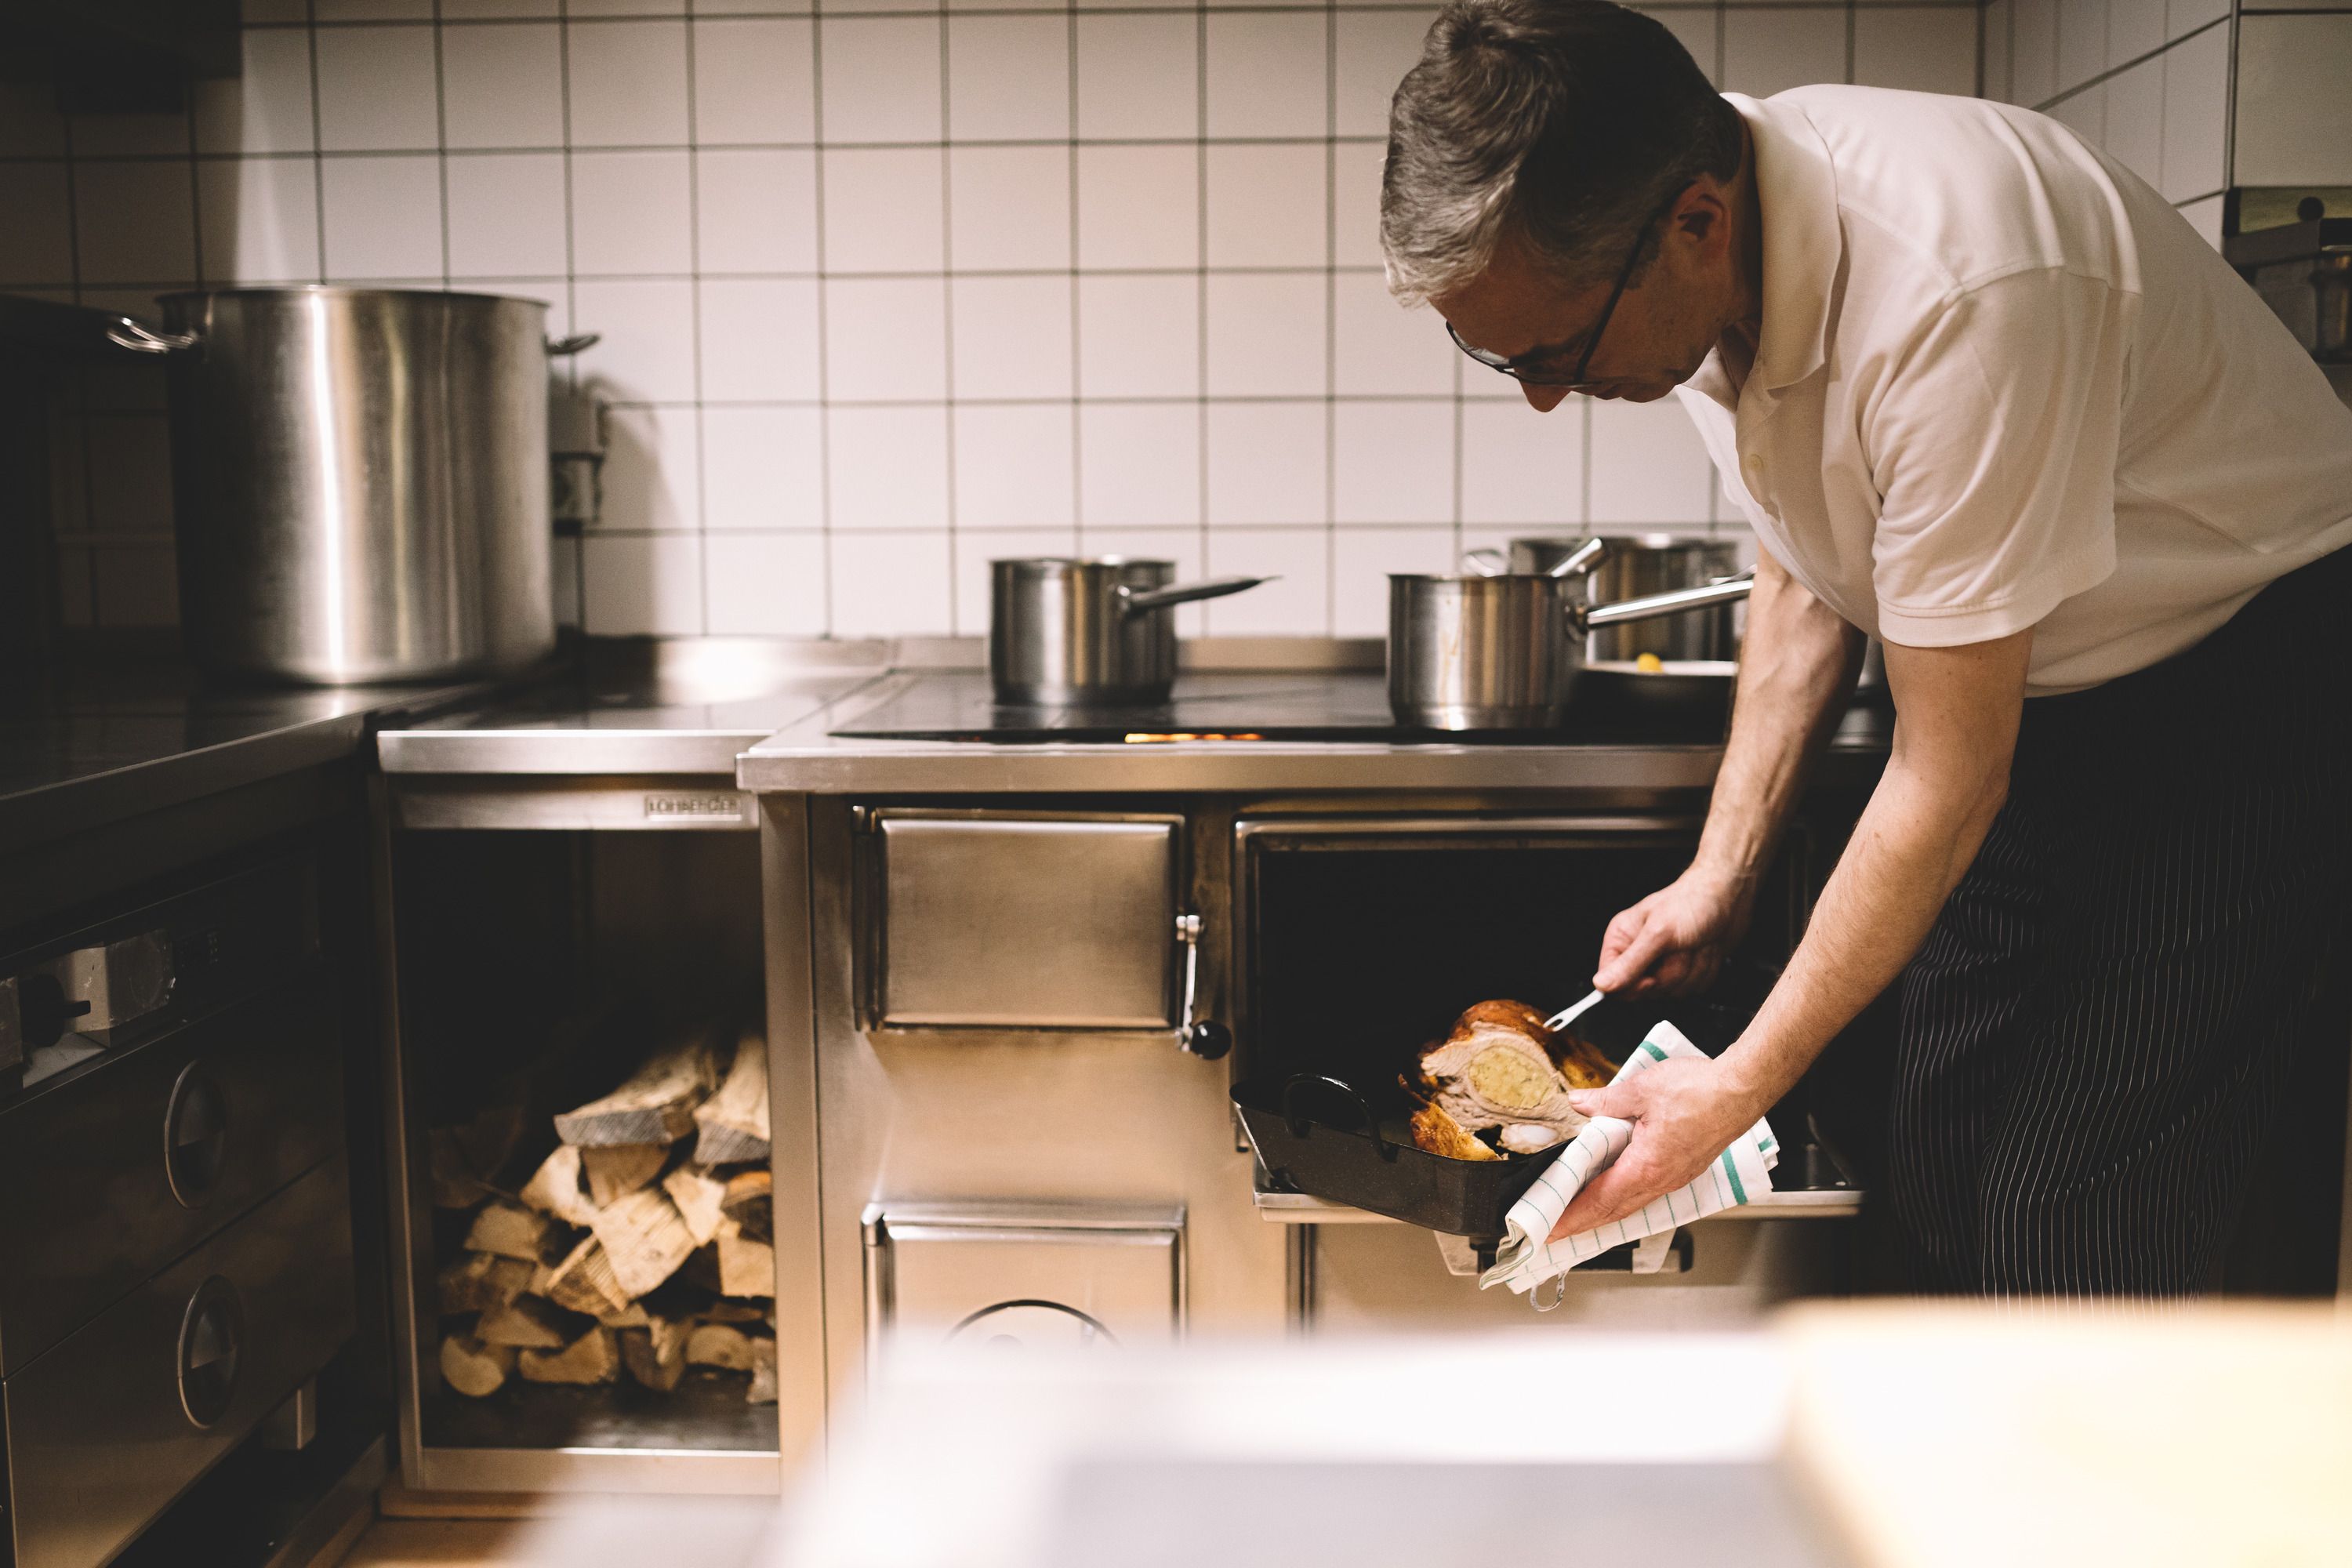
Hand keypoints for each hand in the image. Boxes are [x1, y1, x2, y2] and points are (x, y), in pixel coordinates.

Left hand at [1546, 1056, 1760, 1240]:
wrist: (1741, 1090)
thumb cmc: (1701, 1091)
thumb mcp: (1641, 1089)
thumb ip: (1606, 1101)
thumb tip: (1580, 1104)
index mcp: (1645, 1166)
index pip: (1598, 1200)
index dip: (1570, 1218)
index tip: (1549, 1230)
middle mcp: (1661, 1180)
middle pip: (1613, 1211)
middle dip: (1581, 1223)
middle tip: (1553, 1230)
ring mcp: (1674, 1177)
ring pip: (1631, 1204)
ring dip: (1602, 1212)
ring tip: (1576, 1214)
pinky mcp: (1683, 1169)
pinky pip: (1647, 1192)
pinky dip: (1623, 1197)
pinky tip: (1614, 1190)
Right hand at [1592, 868, 1753, 997]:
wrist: (1728, 898)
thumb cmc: (1692, 903)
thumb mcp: (1657, 934)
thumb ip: (1630, 963)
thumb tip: (1601, 984)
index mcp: (1622, 939)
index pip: (1612, 981)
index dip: (1634, 985)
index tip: (1651, 977)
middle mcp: (1640, 953)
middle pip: (1646, 990)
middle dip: (1670, 972)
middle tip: (1679, 948)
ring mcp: (1663, 964)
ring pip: (1673, 991)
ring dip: (1691, 969)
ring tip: (1694, 943)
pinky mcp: (1685, 970)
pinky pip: (1692, 989)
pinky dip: (1704, 971)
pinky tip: (1704, 950)